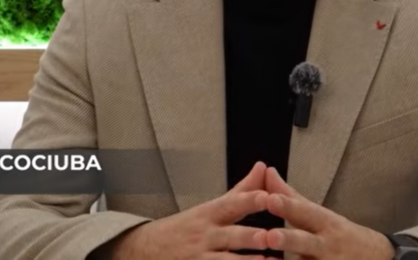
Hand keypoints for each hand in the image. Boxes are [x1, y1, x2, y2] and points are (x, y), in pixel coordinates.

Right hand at [98, 161, 271, 259]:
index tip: (266, 196)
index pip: (230, 204)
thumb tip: (263, 167)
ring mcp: (201, 257)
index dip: (248, 200)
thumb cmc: (186, 228)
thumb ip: (241, 191)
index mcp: (209, 214)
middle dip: (249, 236)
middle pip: (230, 235)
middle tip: (269, 236)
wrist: (147, 250)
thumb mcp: (210, 208)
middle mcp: (205, 235)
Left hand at [261, 166, 394, 259]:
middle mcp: (327, 246)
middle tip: (270, 236)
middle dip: (289, 240)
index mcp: (324, 222)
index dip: (287, 206)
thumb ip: (289, 196)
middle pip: (306, 242)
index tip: (270, 199)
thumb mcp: (318, 214)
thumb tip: (266, 170)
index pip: (304, 212)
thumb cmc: (337, 234)